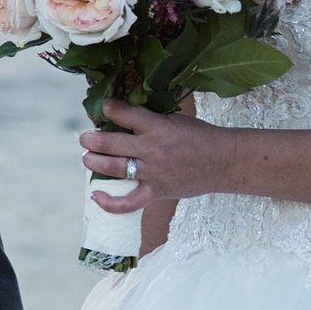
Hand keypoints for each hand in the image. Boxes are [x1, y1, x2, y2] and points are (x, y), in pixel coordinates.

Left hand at [78, 97, 214, 212]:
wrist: (225, 162)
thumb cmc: (200, 136)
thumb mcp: (175, 119)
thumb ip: (149, 118)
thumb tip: (121, 113)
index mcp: (158, 127)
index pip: (126, 114)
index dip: (109, 108)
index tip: (102, 106)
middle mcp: (153, 149)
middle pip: (111, 144)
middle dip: (91, 139)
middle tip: (85, 138)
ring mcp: (154, 173)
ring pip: (114, 168)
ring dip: (93, 162)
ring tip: (86, 157)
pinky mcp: (157, 192)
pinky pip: (129, 203)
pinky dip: (110, 203)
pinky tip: (95, 196)